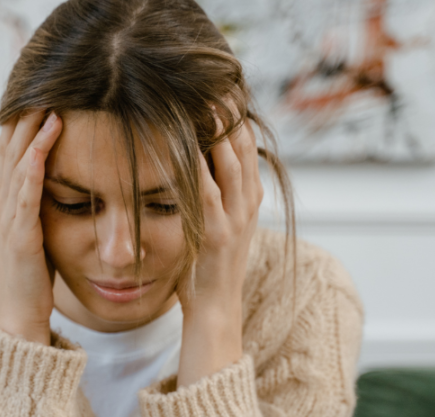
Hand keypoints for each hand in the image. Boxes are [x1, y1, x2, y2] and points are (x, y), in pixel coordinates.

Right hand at [0, 109, 63, 344]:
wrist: (22, 318)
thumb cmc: (35, 279)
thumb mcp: (40, 234)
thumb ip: (43, 208)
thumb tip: (58, 186)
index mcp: (13, 203)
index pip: (15, 150)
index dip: (25, 120)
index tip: (44, 92)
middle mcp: (7, 204)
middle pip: (12, 146)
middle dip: (27, 113)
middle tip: (44, 81)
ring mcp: (11, 217)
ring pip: (18, 160)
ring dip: (32, 126)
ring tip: (47, 96)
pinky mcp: (22, 234)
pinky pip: (26, 190)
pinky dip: (35, 161)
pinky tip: (47, 139)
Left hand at [176, 110, 263, 387]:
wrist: (215, 313)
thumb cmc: (208, 272)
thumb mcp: (220, 229)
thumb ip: (218, 200)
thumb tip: (202, 169)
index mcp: (248, 202)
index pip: (247, 150)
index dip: (236, 119)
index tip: (222, 91)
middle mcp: (246, 208)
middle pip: (243, 150)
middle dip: (229, 116)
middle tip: (215, 85)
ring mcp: (233, 221)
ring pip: (230, 166)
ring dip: (218, 133)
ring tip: (206, 103)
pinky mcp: (214, 237)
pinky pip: (206, 195)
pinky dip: (197, 169)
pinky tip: (186, 148)